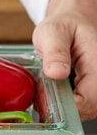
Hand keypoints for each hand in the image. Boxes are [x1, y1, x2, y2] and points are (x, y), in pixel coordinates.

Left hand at [32, 0, 96, 120]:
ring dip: (62, 106)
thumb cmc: (64, 26)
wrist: (72, 23)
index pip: (88, 100)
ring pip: (84, 111)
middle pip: (87, 110)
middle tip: (43, 91)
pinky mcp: (92, 91)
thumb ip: (55, 52)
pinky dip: (64, 103)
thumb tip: (56, 72)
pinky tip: (54, 90)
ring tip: (48, 87)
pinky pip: (80, 107)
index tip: (44, 96)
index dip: (64, 105)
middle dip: (61, 107)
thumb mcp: (53, 32)